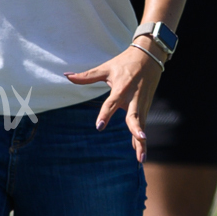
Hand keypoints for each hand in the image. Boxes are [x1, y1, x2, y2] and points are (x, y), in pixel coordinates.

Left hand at [66, 42, 163, 160]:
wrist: (149, 56)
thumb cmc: (124, 62)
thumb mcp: (106, 68)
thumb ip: (87, 76)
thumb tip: (66, 75)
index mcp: (121, 88)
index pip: (111, 103)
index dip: (106, 114)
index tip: (99, 126)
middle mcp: (133, 98)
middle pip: (134, 116)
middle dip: (136, 128)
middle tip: (139, 138)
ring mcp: (142, 103)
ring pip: (142, 124)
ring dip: (142, 142)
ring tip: (141, 158)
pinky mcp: (146, 107)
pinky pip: (143, 125)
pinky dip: (141, 140)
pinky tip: (140, 155)